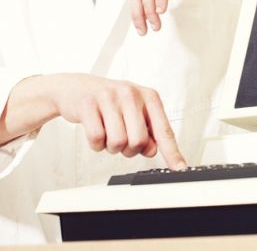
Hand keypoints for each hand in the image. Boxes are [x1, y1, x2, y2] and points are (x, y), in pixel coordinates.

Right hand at [50, 74, 185, 168]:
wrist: (76, 88)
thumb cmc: (110, 102)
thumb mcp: (134, 112)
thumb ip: (148, 132)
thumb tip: (152, 150)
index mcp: (149, 97)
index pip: (164, 130)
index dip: (172, 152)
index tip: (180, 169)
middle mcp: (131, 94)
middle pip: (139, 142)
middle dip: (129, 149)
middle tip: (123, 139)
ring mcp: (109, 97)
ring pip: (117, 143)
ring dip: (111, 147)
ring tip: (108, 133)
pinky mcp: (88, 104)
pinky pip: (96, 139)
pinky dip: (96, 144)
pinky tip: (96, 130)